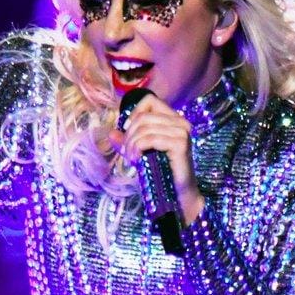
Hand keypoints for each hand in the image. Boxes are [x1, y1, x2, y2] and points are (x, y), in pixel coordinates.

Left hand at [108, 94, 204, 224]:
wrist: (178, 194)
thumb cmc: (161, 174)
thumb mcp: (141, 154)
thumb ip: (128, 142)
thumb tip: (111, 133)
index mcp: (174, 120)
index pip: (150, 100)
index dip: (134, 113)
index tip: (126, 131)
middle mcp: (181, 122)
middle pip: (144, 116)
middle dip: (129, 134)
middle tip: (127, 152)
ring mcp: (182, 132)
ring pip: (145, 127)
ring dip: (132, 143)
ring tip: (131, 158)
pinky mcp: (181, 144)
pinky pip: (151, 138)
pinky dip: (138, 148)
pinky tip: (137, 160)